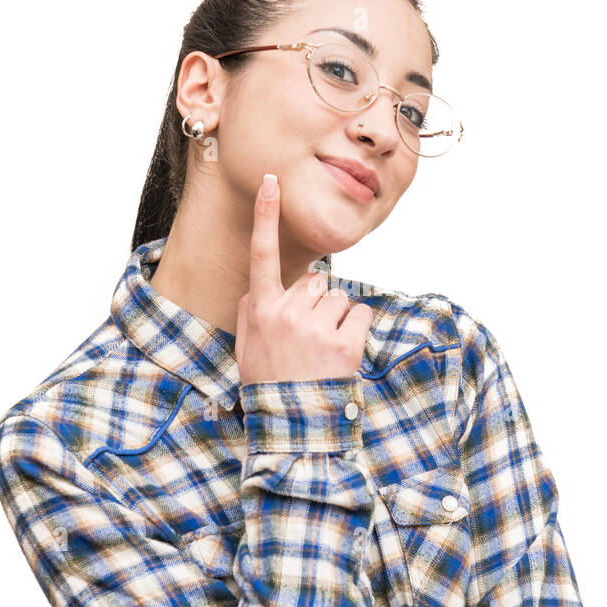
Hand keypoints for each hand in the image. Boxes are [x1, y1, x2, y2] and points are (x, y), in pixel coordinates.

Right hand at [235, 172, 373, 386]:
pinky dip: (356, 328)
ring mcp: (317, 327)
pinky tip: (343, 352)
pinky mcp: (346, 342)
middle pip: (315, 280)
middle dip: (316, 301)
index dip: (267, 216)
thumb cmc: (270, 385)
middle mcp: (288, 313)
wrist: (295, 426)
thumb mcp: (247, 349)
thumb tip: (258, 288)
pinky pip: (359, 313)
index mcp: (262, 310)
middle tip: (307, 338)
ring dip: (335, 317)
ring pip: (338, 296)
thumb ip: (250, 313)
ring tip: (323, 350)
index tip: (272, 181)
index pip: (262, 255)